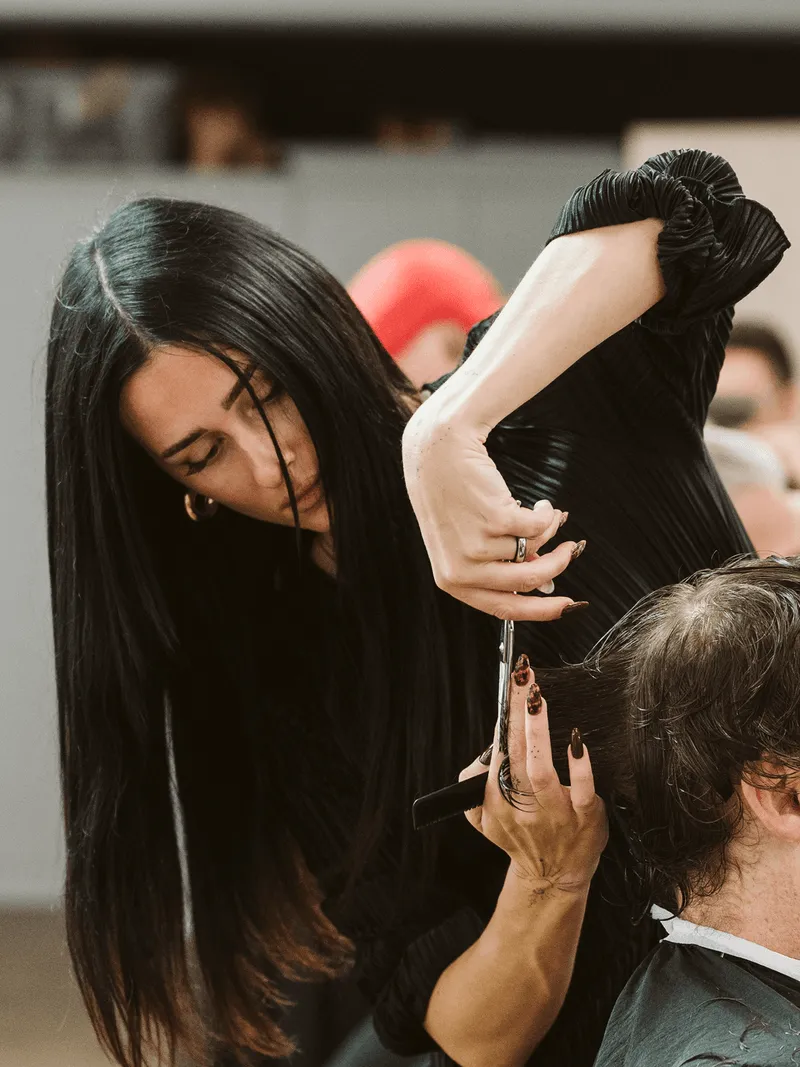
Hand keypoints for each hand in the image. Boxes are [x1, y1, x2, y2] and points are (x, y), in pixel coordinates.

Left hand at [402, 401, 582, 620]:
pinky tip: (540, 504)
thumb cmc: (449, 495)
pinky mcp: (494, 520)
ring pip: (535, 549)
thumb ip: (496, 565)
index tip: (566, 606)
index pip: (503, 608)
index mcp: (451, 580)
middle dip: (558, 566)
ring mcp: (477, 546)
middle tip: (571, 550)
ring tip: (543, 514)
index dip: (540, 611)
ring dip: (548, 530)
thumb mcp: (465, 540)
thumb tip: (541, 580)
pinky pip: (539, 527)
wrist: (437, 454)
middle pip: (528, 582)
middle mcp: (461, 569)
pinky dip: (546, 515)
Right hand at [459, 665, 606, 893]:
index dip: (503, 715)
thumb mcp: (483, 818)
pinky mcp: (584, 820)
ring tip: (537, 700)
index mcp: (495, 800)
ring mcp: (553, 814)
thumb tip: (482, 751)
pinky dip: (579, 768)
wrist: (554, 878)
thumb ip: (471, 785)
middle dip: (516, 712)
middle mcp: (521, 806)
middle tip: (523, 676)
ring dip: (537, 734)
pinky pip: (581, 792)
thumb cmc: (521, 836)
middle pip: (514, 752)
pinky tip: (576, 743)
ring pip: (540, 771)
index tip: (510, 682)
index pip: (497, 749)